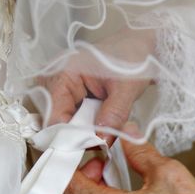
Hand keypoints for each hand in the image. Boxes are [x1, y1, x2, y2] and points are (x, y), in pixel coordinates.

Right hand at [40, 28, 155, 143]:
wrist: (141, 46)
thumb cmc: (133, 57)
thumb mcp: (126, 88)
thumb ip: (113, 115)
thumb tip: (101, 140)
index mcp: (63, 72)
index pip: (54, 116)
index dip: (69, 136)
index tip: (89, 147)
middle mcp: (55, 78)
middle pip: (53, 120)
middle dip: (75, 135)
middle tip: (99, 141)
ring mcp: (60, 86)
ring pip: (61, 121)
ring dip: (80, 131)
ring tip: (101, 132)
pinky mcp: (69, 93)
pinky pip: (70, 117)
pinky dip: (83, 125)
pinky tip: (98, 125)